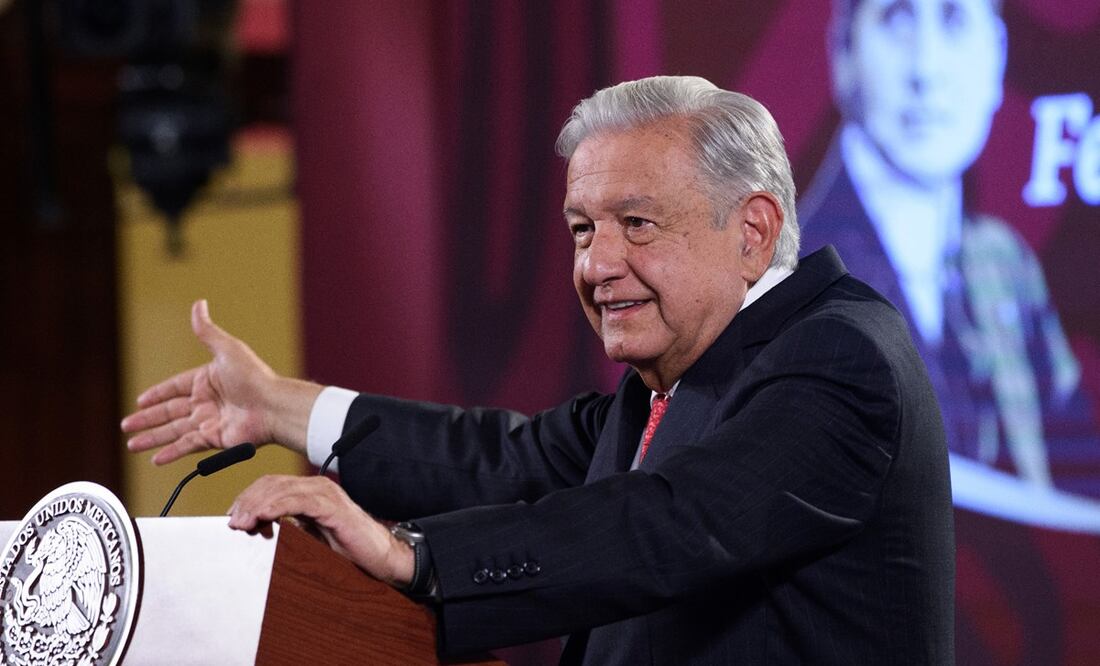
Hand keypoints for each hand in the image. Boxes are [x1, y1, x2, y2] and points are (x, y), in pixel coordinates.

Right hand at [121, 300, 320, 463]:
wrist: (273, 406)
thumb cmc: (255, 376)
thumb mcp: (227, 349)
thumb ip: (207, 331)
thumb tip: (198, 304)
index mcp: (206, 381)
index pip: (174, 388)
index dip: (156, 394)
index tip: (140, 401)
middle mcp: (206, 402)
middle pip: (169, 412)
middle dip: (147, 419)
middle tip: (126, 425)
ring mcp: (209, 421)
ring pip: (173, 431)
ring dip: (152, 438)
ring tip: (132, 445)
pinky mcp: (214, 439)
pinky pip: (187, 446)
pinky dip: (171, 453)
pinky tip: (155, 459)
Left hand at [227, 475, 413, 586]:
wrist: (379, 558)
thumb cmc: (347, 550)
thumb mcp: (308, 538)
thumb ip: (286, 528)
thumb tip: (253, 529)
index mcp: (309, 492)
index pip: (270, 485)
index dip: (247, 497)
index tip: (232, 517)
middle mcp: (316, 487)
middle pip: (271, 484)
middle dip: (247, 501)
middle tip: (233, 522)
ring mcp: (325, 494)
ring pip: (281, 490)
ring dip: (256, 505)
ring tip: (242, 522)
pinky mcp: (332, 507)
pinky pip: (298, 501)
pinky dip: (277, 507)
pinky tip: (263, 517)